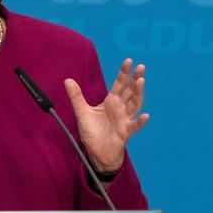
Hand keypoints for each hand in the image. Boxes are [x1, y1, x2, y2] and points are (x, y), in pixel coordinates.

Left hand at [64, 58, 148, 172]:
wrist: (96, 151)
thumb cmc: (93, 131)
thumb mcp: (81, 112)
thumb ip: (76, 96)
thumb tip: (67, 80)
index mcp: (111, 101)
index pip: (119, 84)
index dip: (123, 73)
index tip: (128, 61)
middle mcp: (120, 108)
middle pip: (130, 91)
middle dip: (135, 79)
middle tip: (140, 67)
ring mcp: (124, 120)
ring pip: (134, 105)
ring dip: (139, 94)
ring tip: (141, 81)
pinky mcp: (125, 133)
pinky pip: (134, 126)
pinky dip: (140, 122)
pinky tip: (145, 116)